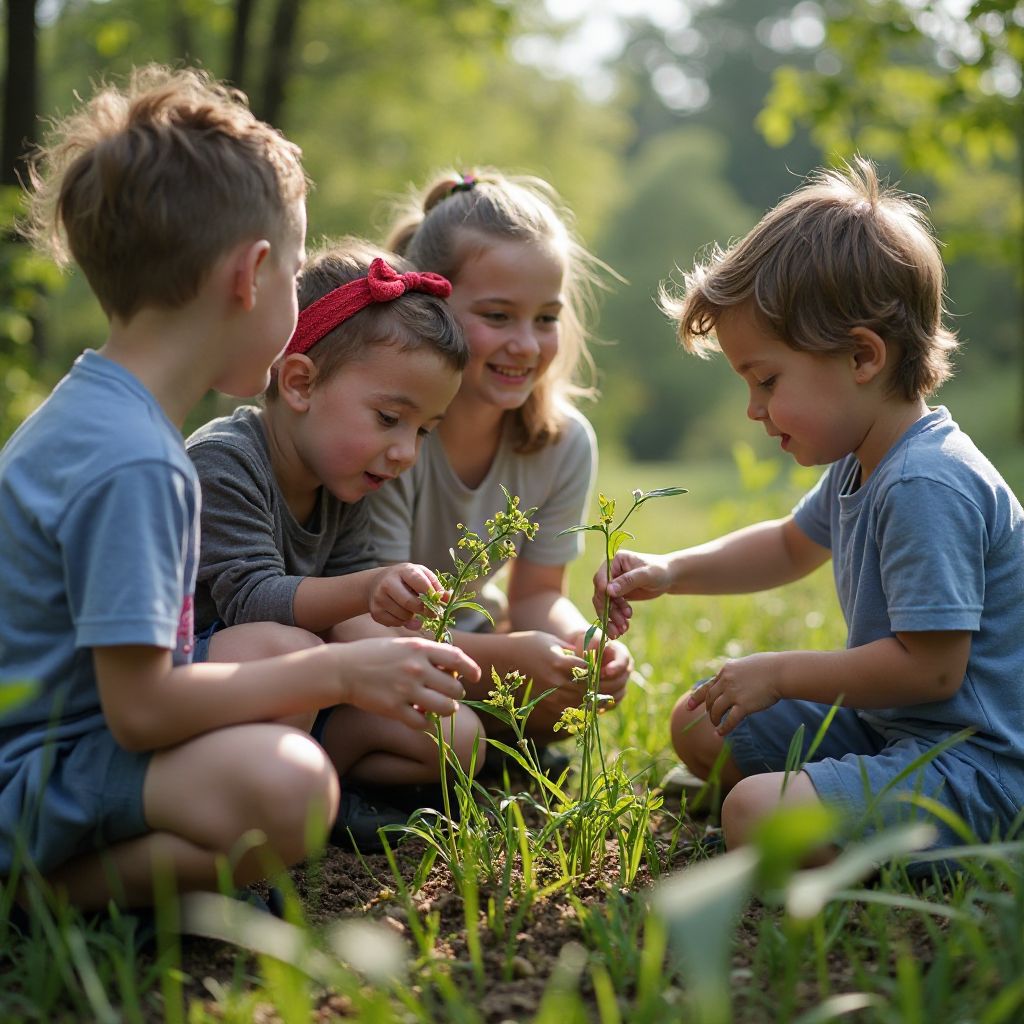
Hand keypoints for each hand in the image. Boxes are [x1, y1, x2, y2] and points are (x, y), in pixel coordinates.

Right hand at [339, 636, 479, 731]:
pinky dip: (425, 723)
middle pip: (455, 689)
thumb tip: (453, 667)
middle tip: (448, 694)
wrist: (343, 669)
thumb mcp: (403, 644)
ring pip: (445, 708)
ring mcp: (406, 690)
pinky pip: (422, 723)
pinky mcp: (394, 709)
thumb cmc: (375, 654)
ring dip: (446, 710)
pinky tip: (420, 718)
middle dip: (456, 694)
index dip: (472, 669)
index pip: (458, 659)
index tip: (475, 676)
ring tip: (441, 708)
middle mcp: (416, 668)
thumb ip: (428, 653)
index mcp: (420, 649)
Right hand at [368, 562, 442, 628]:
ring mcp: (379, 597)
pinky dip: (402, 622)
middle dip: (424, 611)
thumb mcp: (420, 575)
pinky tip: (402, 614)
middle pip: (410, 603)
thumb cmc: (404, 579)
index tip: (438, 605)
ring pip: (403, 616)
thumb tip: (448, 598)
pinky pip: (395, 623)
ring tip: (412, 610)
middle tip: (431, 614)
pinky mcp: (375, 611)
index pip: (421, 584)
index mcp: (404, 570)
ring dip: (412, 617)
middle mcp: (388, 582)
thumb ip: (435, 585)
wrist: (376, 582)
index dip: (432, 597)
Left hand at [570, 631, 631, 703]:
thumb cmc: (584, 645)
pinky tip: (590, 704)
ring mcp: (621, 683)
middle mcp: (624, 669)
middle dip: (605, 685)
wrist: (581, 656)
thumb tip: (591, 664)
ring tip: (588, 696)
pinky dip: (603, 704)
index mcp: (621, 654)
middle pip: (620, 681)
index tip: (604, 672)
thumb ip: (590, 647)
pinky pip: (613, 703)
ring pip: (618, 694)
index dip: (615, 668)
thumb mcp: (586, 641)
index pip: (624, 661)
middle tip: (590, 687)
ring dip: (603, 696)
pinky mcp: (615, 695)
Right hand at [592, 550, 673, 638]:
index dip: (603, 592)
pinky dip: (616, 620)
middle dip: (608, 610)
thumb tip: (608, 591)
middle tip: (620, 624)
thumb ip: (628, 581)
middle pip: (600, 594)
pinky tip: (624, 628)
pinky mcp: (616, 596)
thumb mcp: (646, 575)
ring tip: (623, 629)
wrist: (668, 578)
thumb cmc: (659, 571)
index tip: (610, 604)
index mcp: (614, 561)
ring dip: (611, 618)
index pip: (601, 578)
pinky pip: (611, 609)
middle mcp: (609, 572)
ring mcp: (612, 585)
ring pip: (604, 605)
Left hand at [685, 652, 782, 735]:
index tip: (688, 707)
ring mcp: (733, 693)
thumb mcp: (747, 664)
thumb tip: (733, 678)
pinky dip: (723, 728)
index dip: (696, 698)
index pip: (707, 686)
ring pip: (716, 710)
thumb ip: (736, 672)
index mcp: (726, 670)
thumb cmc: (770, 666)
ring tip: (716, 725)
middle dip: (708, 710)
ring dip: (715, 719)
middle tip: (711, 717)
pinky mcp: (743, 705)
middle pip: (710, 700)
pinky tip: (720, 734)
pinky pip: (729, 721)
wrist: (781, 672)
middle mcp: (726, 681)